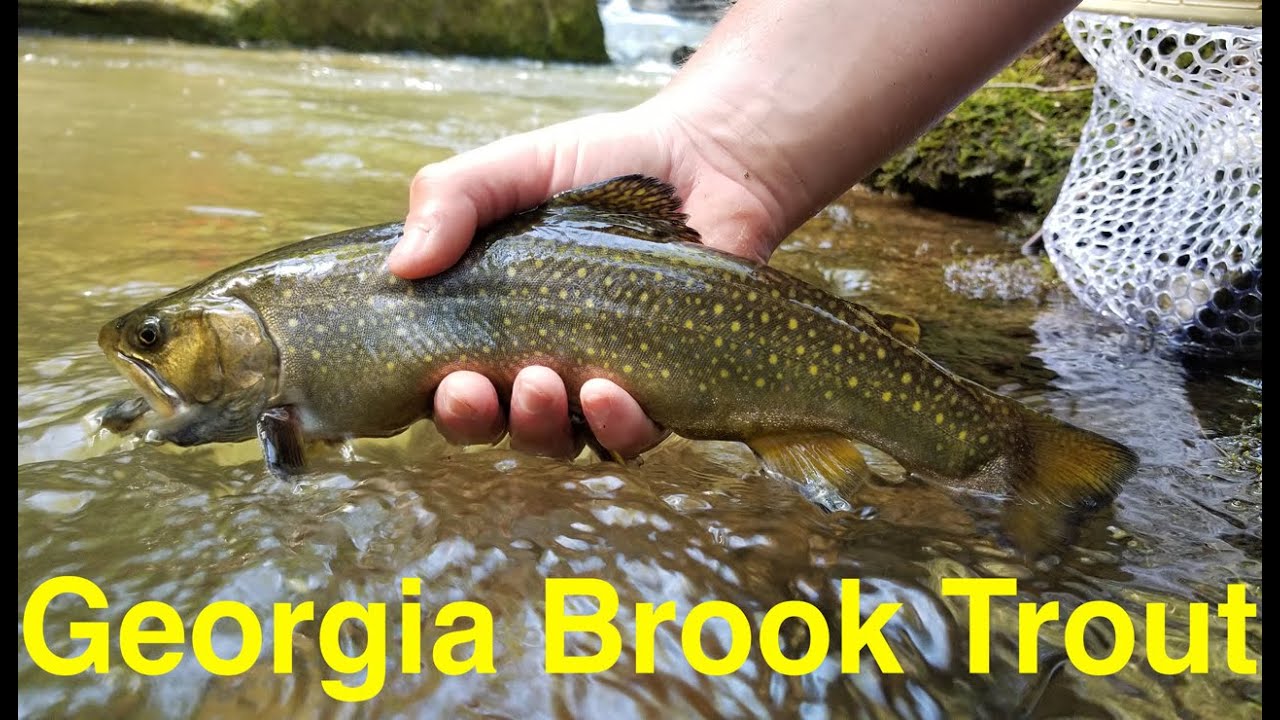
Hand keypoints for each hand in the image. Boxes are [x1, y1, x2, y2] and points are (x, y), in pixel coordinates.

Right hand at [389, 97, 787, 457]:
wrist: (698, 160)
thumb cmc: (594, 167)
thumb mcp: (509, 169)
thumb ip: (451, 198)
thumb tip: (401, 265)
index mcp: (491, 325)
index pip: (449, 385)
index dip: (439, 398)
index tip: (440, 378)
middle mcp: (539, 364)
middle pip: (495, 426)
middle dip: (478, 420)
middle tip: (478, 389)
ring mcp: (599, 383)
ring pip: (559, 441)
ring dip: (540, 427)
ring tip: (542, 384)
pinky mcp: (661, 391)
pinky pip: (635, 435)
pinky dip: (617, 426)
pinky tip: (607, 393)